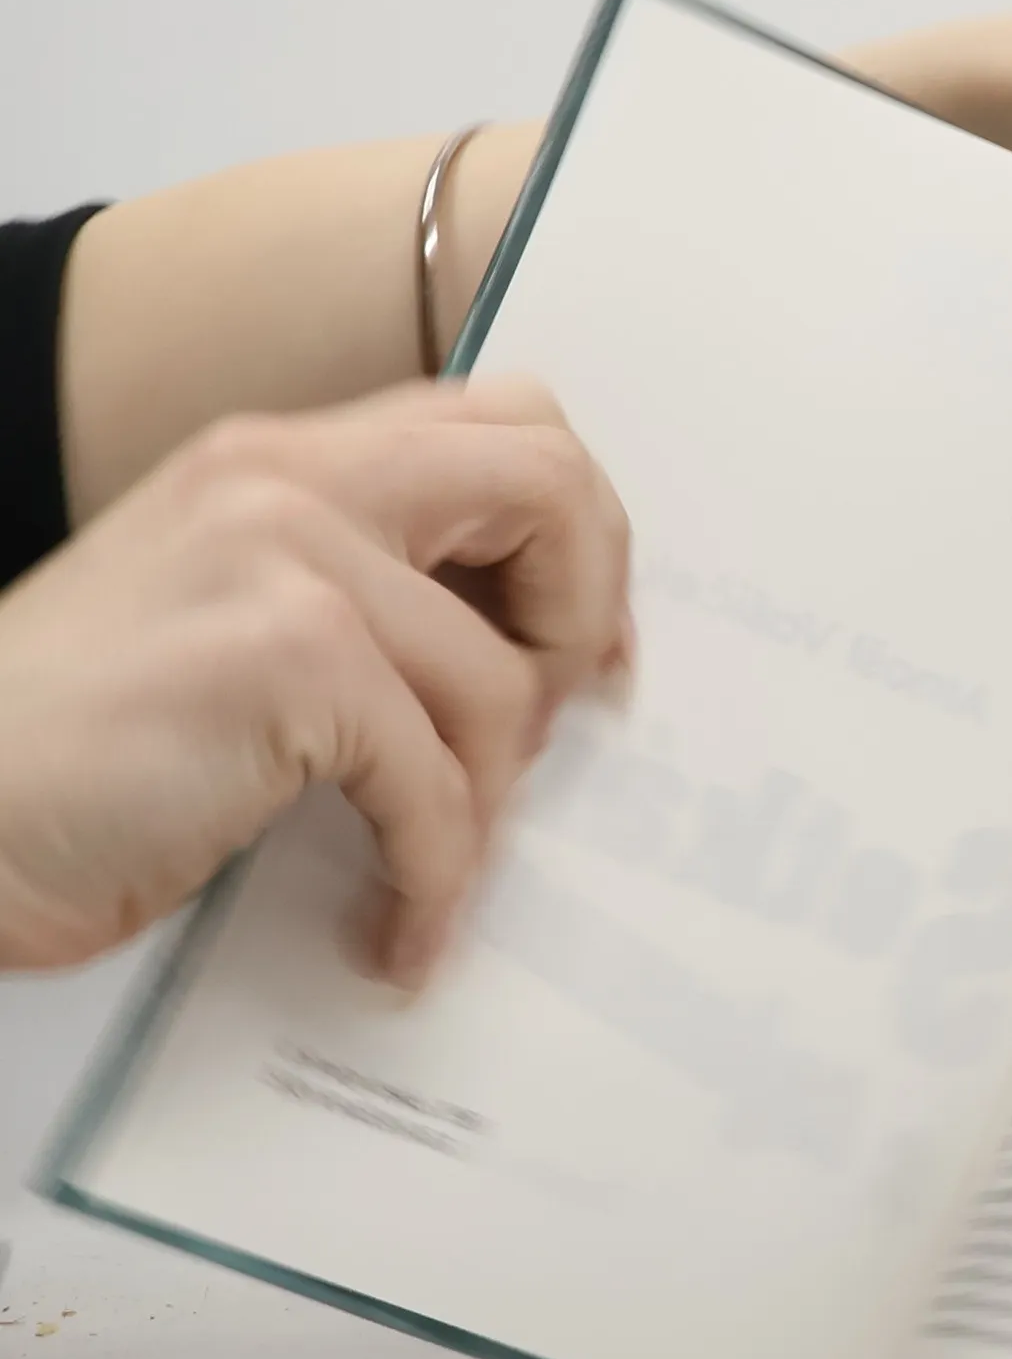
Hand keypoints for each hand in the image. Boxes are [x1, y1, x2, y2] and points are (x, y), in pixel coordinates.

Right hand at [0, 378, 629, 983]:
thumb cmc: (79, 749)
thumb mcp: (233, 619)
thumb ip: (367, 595)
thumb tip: (530, 660)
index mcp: (286, 459)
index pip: (508, 425)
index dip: (580, 540)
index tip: (575, 652)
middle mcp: (289, 478)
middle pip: (549, 486)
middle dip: (586, 619)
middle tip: (552, 729)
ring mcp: (284, 557)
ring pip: (503, 679)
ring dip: (490, 804)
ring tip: (434, 868)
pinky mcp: (281, 661)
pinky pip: (440, 785)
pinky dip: (436, 880)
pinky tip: (397, 933)